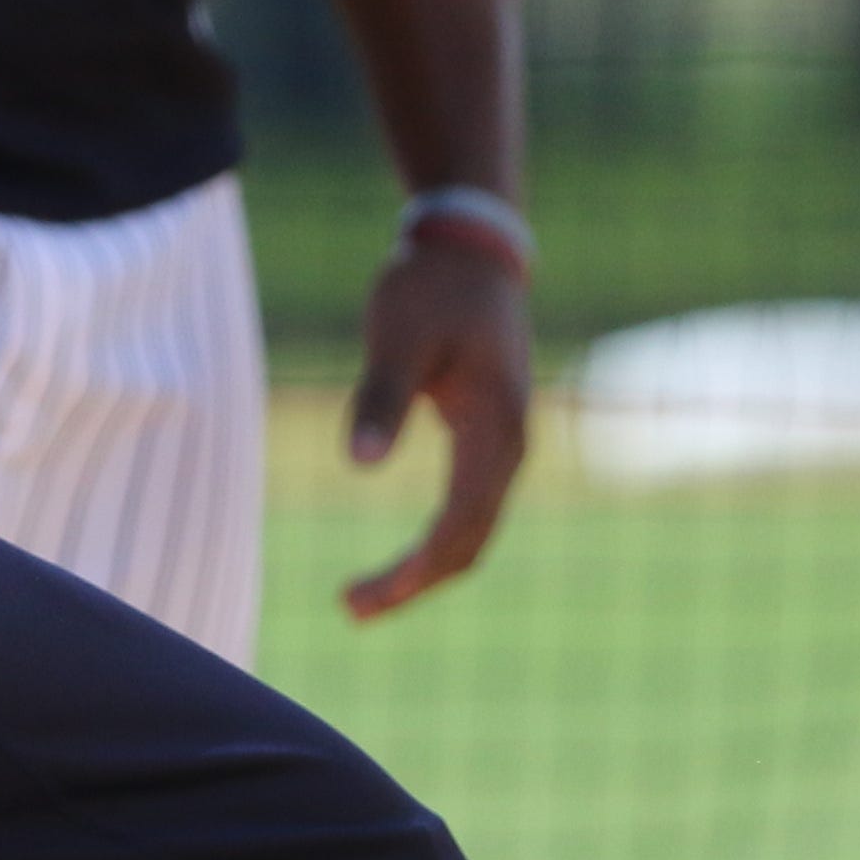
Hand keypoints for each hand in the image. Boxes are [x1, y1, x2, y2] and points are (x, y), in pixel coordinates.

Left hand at [340, 240, 530, 621]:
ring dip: (423, 573)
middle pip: (469, 545)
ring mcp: (504, 446)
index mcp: (495, 427)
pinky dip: (434, 546)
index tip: (359, 598)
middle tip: (349, 611)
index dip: (412, 572)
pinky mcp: (488, 442)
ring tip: (361, 599)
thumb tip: (360, 464)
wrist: (471, 249)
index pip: (458, 525)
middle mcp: (510, 446)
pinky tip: (398, 562)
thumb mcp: (397, 334)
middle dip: (413, 585)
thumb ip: (381, 396)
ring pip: (472, 535)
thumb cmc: (430, 286)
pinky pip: (469, 513)